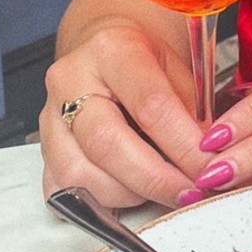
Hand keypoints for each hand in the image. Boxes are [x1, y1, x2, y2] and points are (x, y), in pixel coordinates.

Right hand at [40, 21, 206, 207]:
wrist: (104, 52)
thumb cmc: (143, 58)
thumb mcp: (176, 65)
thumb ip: (191, 109)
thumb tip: (207, 157)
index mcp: (112, 49)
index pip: (149, 103)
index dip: (182, 142)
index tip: (208, 165)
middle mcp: (71, 80)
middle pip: (107, 143)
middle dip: (155, 177)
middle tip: (189, 191)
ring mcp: (49, 118)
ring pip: (82, 175)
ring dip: (131, 193)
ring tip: (163, 189)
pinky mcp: (42, 151)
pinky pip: (65, 192)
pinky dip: (102, 201)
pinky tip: (131, 192)